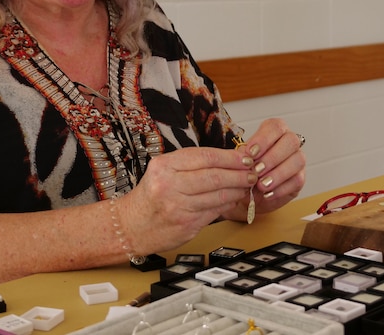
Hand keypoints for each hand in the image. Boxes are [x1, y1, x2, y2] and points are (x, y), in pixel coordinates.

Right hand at [118, 146, 255, 254]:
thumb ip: (191, 165)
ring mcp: (178, 207)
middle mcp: (169, 185)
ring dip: (238, 190)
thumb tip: (228, 159)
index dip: (230, 157)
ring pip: (218, 195)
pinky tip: (234, 199)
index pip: (206, 157)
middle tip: (252, 172)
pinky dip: (228, 204)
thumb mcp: (163, 171)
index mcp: (164, 166)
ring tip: (247, 185)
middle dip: (239, 174)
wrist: (130, 226)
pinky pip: (215, 211)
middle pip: (215, 176)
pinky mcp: (187, 225)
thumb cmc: (151, 197)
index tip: (245, 157)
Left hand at [223, 118, 305, 219]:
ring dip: (278, 174)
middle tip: (256, 170)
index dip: (264, 139)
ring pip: (297, 160)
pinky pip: (297, 180)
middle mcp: (289, 142)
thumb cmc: (247, 171)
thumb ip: (244, 157)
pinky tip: (267, 193)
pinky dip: (281, 188)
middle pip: (291, 141)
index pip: (275, 127)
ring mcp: (298, 159)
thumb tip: (246, 159)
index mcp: (274, 132)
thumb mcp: (241, 162)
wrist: (251, 193)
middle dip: (272, 157)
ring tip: (261, 185)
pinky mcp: (300, 177)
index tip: (250, 153)